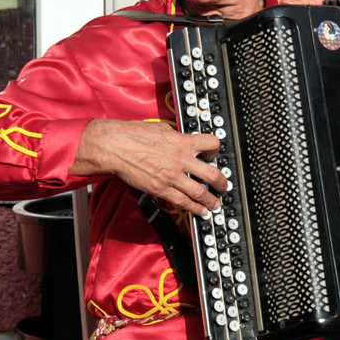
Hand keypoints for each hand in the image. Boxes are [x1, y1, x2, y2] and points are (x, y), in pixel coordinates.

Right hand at [70, 119, 227, 214]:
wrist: (115, 146)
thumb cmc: (133, 134)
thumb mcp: (161, 129)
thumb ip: (175, 137)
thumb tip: (181, 140)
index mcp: (182, 142)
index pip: (212, 144)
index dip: (215, 151)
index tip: (213, 156)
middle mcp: (181, 159)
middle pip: (212, 174)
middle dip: (221, 182)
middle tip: (223, 186)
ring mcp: (172, 176)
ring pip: (200, 192)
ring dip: (211, 200)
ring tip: (215, 204)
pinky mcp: (161, 188)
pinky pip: (183, 202)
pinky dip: (194, 208)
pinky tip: (200, 210)